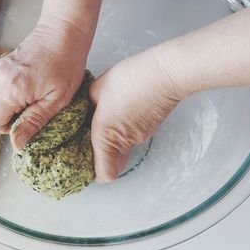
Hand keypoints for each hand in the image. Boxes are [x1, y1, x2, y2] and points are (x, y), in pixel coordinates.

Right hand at [0, 19, 90, 148]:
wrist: (65, 29)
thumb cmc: (67, 61)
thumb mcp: (56, 100)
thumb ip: (34, 122)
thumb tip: (16, 143)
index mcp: (12, 90)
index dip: (7, 128)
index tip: (27, 121)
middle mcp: (1, 78)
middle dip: (13, 116)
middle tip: (38, 106)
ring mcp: (1, 69)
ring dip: (16, 103)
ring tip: (39, 93)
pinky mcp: (5, 63)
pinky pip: (4, 86)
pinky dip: (16, 91)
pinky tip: (36, 83)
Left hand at [89, 51, 188, 182]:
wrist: (166, 73)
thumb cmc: (132, 78)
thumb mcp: (97, 89)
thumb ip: (87, 104)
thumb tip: (86, 109)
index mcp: (106, 135)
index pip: (104, 175)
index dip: (93, 175)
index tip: (83, 163)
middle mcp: (124, 142)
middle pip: (114, 168)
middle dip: (101, 162)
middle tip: (90, 146)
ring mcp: (140, 137)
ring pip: (123, 152)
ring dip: (113, 144)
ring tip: (105, 123)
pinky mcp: (150, 128)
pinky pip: (133, 138)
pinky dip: (125, 132)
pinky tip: (122, 113)